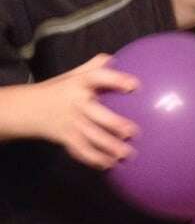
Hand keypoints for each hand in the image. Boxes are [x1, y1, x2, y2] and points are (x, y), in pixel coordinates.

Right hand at [34, 54, 138, 169]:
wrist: (30, 108)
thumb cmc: (62, 90)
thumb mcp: (74, 75)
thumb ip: (94, 67)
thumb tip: (117, 58)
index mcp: (78, 83)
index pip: (97, 78)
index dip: (115, 80)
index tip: (134, 85)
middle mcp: (75, 103)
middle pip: (96, 114)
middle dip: (115, 124)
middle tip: (133, 131)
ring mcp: (70, 122)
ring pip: (91, 137)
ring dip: (109, 147)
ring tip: (126, 154)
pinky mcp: (66, 138)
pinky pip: (81, 151)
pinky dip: (95, 159)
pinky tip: (109, 164)